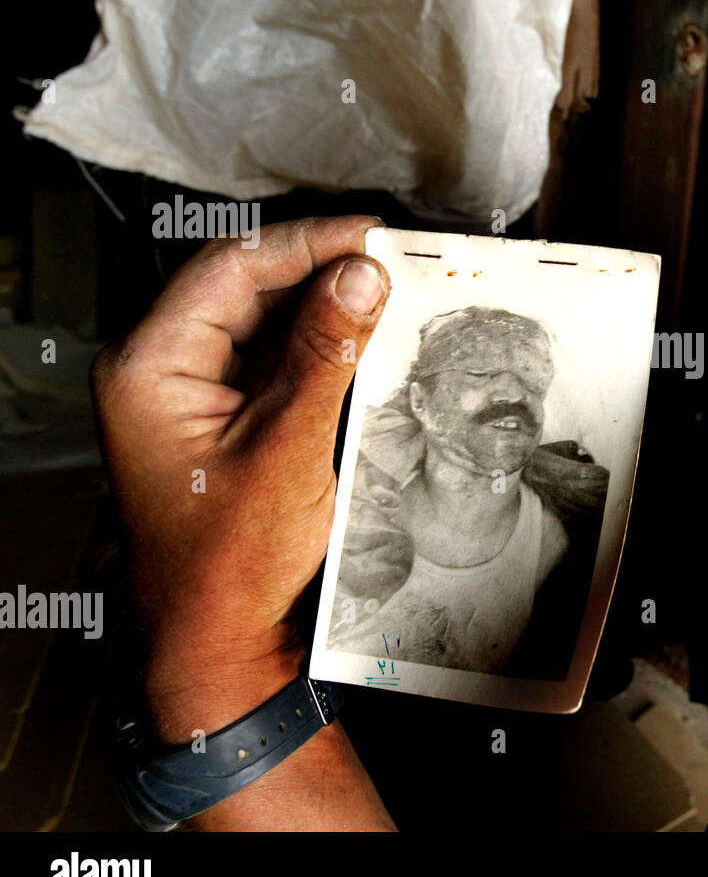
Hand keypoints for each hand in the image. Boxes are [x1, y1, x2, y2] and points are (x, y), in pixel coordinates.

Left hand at [93, 216, 390, 742]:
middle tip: (388, 260)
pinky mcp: (221, 416)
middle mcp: (160, 370)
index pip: (231, 268)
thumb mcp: (288, 448)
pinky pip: (271, 358)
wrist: (218, 641)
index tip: (370, 235)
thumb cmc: (230, 564)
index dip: (307, 242)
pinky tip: (362, 340)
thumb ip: (325, 354)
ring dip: (322, 305)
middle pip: (243, 286)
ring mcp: (189, 393)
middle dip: (319, 269)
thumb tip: (361, 276)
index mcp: (150, 367)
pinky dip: (317, 345)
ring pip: (261, 318)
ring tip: (386, 294)